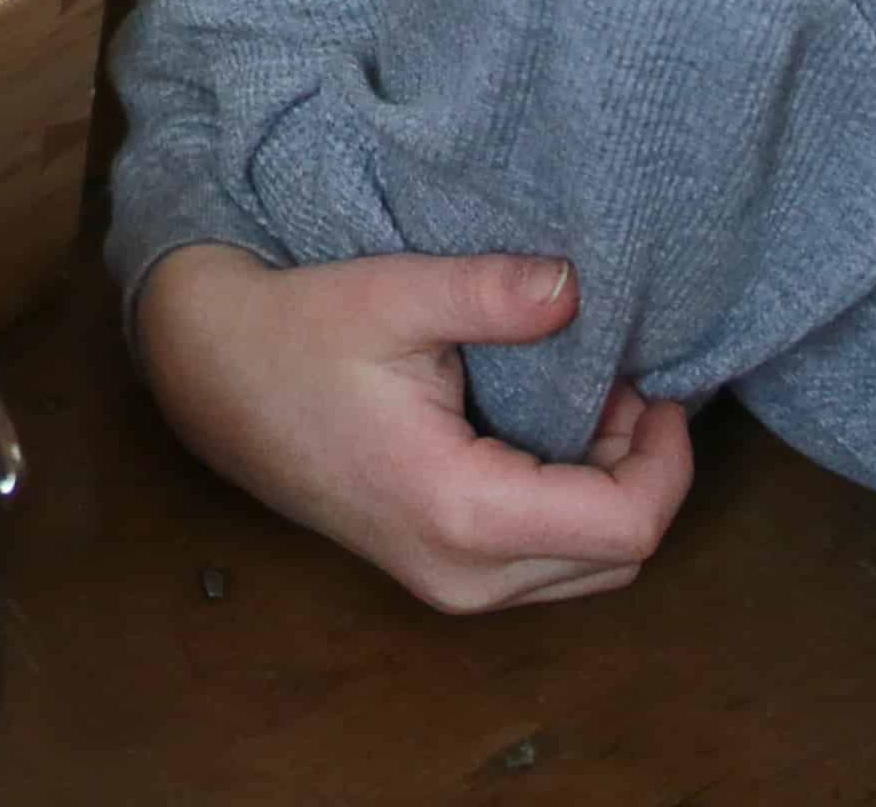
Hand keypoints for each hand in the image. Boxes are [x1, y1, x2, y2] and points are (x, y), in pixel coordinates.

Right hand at [132, 244, 695, 613]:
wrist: (208, 378)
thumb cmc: (293, 333)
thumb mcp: (389, 294)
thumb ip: (489, 293)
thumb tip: (576, 288)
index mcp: (459, 511)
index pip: (625, 525)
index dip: (666, 461)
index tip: (656, 388)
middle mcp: (461, 574)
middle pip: (618, 558)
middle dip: (645, 474)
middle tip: (625, 389)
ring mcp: (447, 587)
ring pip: (588, 572)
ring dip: (612, 496)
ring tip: (592, 410)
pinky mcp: (438, 576)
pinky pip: (547, 569)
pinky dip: (574, 512)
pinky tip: (551, 441)